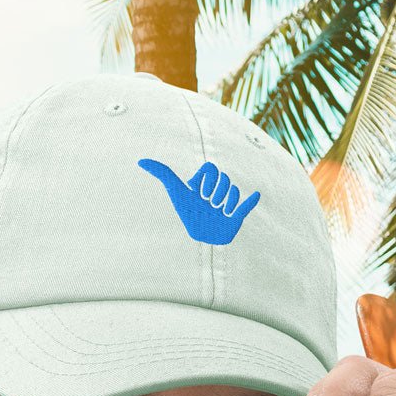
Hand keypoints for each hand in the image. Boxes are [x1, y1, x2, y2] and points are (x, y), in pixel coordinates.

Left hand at [137, 159, 259, 244]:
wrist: (197, 235)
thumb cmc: (186, 212)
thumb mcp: (176, 191)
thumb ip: (162, 174)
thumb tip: (140, 161)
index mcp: (208, 183)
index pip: (211, 169)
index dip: (206, 179)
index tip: (198, 192)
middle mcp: (219, 191)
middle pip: (224, 179)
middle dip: (216, 191)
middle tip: (209, 205)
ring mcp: (228, 203)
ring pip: (233, 191)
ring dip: (226, 201)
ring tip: (218, 212)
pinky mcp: (236, 216)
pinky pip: (246, 206)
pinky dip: (251, 201)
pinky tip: (255, 195)